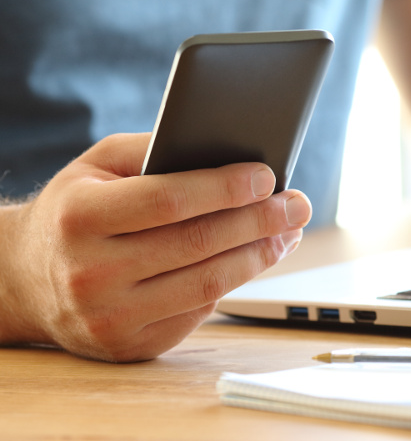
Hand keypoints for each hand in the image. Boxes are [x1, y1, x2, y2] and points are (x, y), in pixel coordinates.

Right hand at [0, 133, 310, 361]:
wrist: (29, 279)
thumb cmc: (74, 210)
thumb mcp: (99, 165)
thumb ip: (154, 151)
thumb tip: (224, 151)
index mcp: (79, 217)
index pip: (167, 200)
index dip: (224, 187)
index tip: (267, 176)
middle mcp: (90, 273)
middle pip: (197, 244)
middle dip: (259, 221)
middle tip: (297, 204)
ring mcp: (111, 317)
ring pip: (207, 283)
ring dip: (260, 254)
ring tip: (288, 231)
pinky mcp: (132, 343)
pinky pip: (199, 309)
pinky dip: (236, 280)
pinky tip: (256, 256)